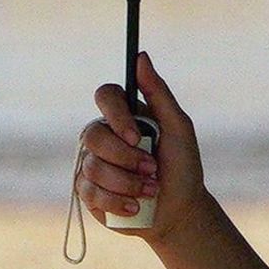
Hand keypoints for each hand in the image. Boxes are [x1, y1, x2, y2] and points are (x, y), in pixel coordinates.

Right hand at [77, 51, 207, 243]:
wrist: (178, 211)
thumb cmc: (182, 166)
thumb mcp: (178, 127)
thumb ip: (158, 92)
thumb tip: (141, 57)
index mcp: (123, 115)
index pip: (105, 96)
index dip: (117, 117)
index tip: (137, 137)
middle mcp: (103, 135)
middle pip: (94, 136)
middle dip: (127, 159)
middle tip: (153, 170)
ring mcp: (91, 163)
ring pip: (93, 167)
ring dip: (128, 183)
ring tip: (150, 191)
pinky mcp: (86, 191)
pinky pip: (89, 192)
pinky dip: (118, 202)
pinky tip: (135, 207)